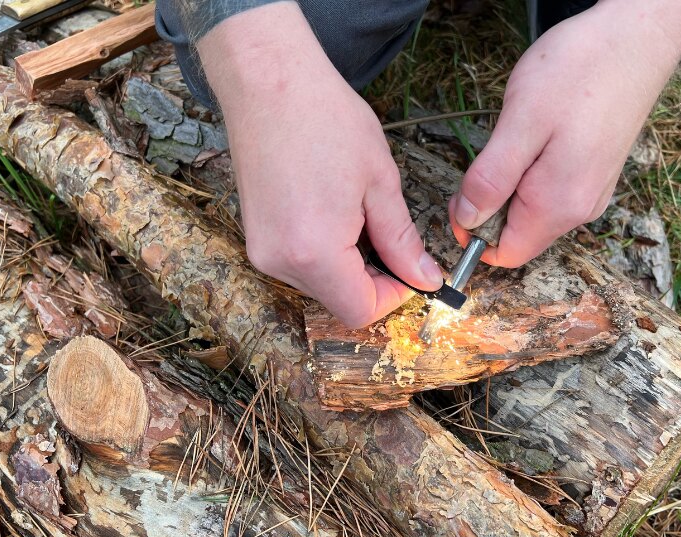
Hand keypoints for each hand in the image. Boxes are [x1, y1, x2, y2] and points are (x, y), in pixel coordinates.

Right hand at [199, 2, 441, 327]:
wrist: (268, 81)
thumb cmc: (324, 119)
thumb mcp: (380, 182)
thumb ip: (402, 240)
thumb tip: (424, 278)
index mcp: (315, 253)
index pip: (361, 310)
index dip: (395, 296)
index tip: (413, 269)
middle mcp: (281, 262)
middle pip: (339, 300)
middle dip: (373, 279)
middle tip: (393, 236)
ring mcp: (262, 251)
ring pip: (320, 285)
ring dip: (349, 265)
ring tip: (360, 214)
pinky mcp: (255, 238)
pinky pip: (299, 265)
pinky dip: (325, 253)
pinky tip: (335, 212)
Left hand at [451, 0, 680, 266]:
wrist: (638, 37)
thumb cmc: (580, 70)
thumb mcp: (520, 123)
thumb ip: (491, 179)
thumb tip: (468, 221)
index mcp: (558, 205)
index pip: (506, 254)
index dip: (472, 234)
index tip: (460, 196)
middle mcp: (580, 210)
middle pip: (518, 235)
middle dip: (491, 207)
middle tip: (489, 155)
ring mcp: (592, 193)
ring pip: (533, 213)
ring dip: (511, 188)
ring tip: (518, 139)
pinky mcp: (597, 174)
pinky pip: (552, 194)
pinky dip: (532, 176)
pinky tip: (538, 137)